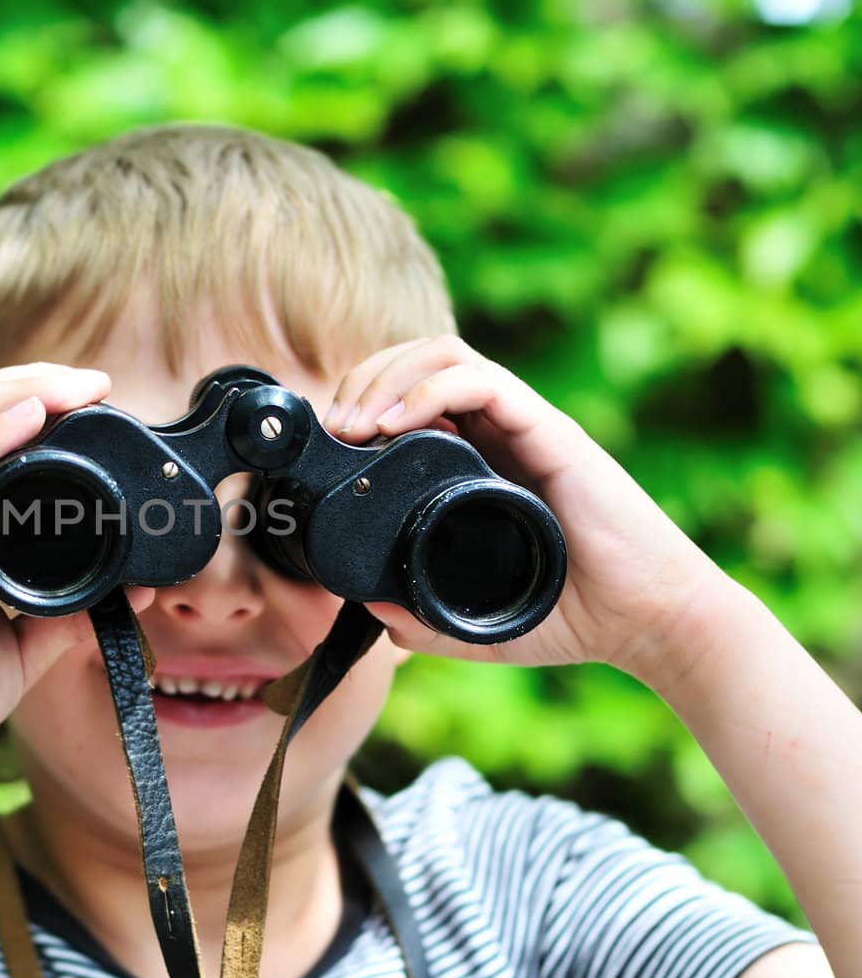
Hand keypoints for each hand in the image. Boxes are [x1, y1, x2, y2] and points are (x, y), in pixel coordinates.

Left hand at [320, 335, 720, 675]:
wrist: (647, 623)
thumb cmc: (571, 615)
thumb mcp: (473, 622)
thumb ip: (421, 616)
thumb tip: (369, 610)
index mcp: (477, 459)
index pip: (409, 394)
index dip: (361, 403)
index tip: (329, 446)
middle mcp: (498, 431)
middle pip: (416, 361)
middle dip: (362, 381)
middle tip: (334, 429)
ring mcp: (524, 426)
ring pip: (443, 354)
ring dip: (386, 377)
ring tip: (354, 424)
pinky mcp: (551, 431)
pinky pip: (483, 381)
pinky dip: (428, 390)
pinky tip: (393, 424)